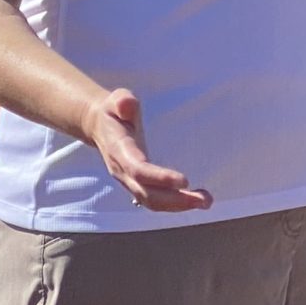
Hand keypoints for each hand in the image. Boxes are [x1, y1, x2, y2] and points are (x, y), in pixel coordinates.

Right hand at [82, 86, 209, 211]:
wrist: (100, 126)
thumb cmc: (114, 111)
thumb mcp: (117, 99)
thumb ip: (123, 101)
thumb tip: (127, 104)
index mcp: (120, 150)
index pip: (139, 169)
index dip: (160, 178)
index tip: (185, 181)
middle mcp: (123, 171)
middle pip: (147, 193)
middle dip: (175, 200)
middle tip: (205, 200)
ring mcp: (129, 180)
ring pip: (151, 201)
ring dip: (178, 205)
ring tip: (205, 201)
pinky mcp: (137, 183)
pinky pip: (154, 200)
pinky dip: (174, 203)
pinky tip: (195, 199)